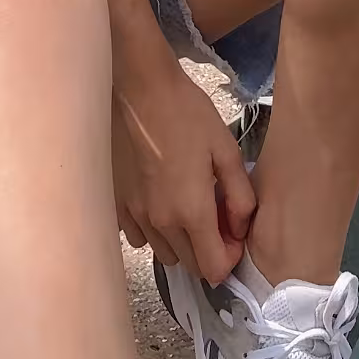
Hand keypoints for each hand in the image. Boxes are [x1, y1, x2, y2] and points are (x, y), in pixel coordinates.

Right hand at [112, 53, 255, 284]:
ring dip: (181, 241)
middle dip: (208, 249)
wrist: (141, 90)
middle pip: (190, 265)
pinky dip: (154, 230)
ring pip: (164, 253)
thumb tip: (240, 228)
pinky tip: (161, 200)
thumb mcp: (226, 150)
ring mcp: (135, 215)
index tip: (233, 229)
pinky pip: (140, 237)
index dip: (229, 256)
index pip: (213, 269)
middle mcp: (161, 223)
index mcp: (192, 212)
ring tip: (187, 205)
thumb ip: (240, 196)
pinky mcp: (118, 204)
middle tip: (215, 212)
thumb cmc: (188, 114)